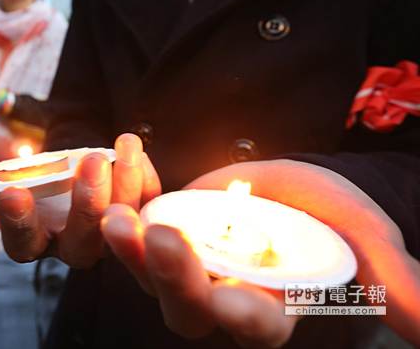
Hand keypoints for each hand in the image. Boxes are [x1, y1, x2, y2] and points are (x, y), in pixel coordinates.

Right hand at [0, 133, 160, 267]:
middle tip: (89, 163)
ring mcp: (109, 236)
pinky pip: (146, 203)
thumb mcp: (10, 175)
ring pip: (120, 223)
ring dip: (123, 184)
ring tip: (122, 146)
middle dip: (87, 204)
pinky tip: (134, 150)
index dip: (17, 221)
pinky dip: (143, 177)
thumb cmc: (38, 179)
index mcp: (38, 242)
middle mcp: (75, 247)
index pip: (23, 243)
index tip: (11, 192)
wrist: (76, 171)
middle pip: (82, 244)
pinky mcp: (137, 217)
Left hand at [101, 160, 419, 346]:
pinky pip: (135, 224)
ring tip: (116, 218)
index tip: (235, 302)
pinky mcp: (163, 227)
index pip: (257, 325)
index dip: (246, 317)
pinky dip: (124, 203)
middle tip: (161, 238)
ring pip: (147, 269)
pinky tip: (113, 178)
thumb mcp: (368, 239)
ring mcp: (185, 263)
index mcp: (270, 307)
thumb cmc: (334, 215)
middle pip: (188, 305)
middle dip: (173, 277)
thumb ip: (390, 281)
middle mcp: (219, 294)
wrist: (292, 184)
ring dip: (129, 248)